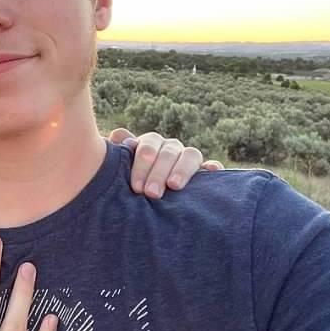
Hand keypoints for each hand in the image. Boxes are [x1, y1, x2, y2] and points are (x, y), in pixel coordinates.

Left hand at [109, 128, 224, 198]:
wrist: (145, 195)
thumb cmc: (130, 182)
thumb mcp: (121, 168)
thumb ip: (119, 154)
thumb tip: (117, 135)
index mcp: (150, 144)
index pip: (148, 146)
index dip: (142, 164)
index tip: (137, 187)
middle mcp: (170, 148)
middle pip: (168, 152)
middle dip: (158, 172)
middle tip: (151, 193)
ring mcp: (187, 158)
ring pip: (190, 154)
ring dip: (182, 169)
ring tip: (174, 186)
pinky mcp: (203, 172)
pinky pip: (211, 166)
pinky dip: (212, 166)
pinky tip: (212, 170)